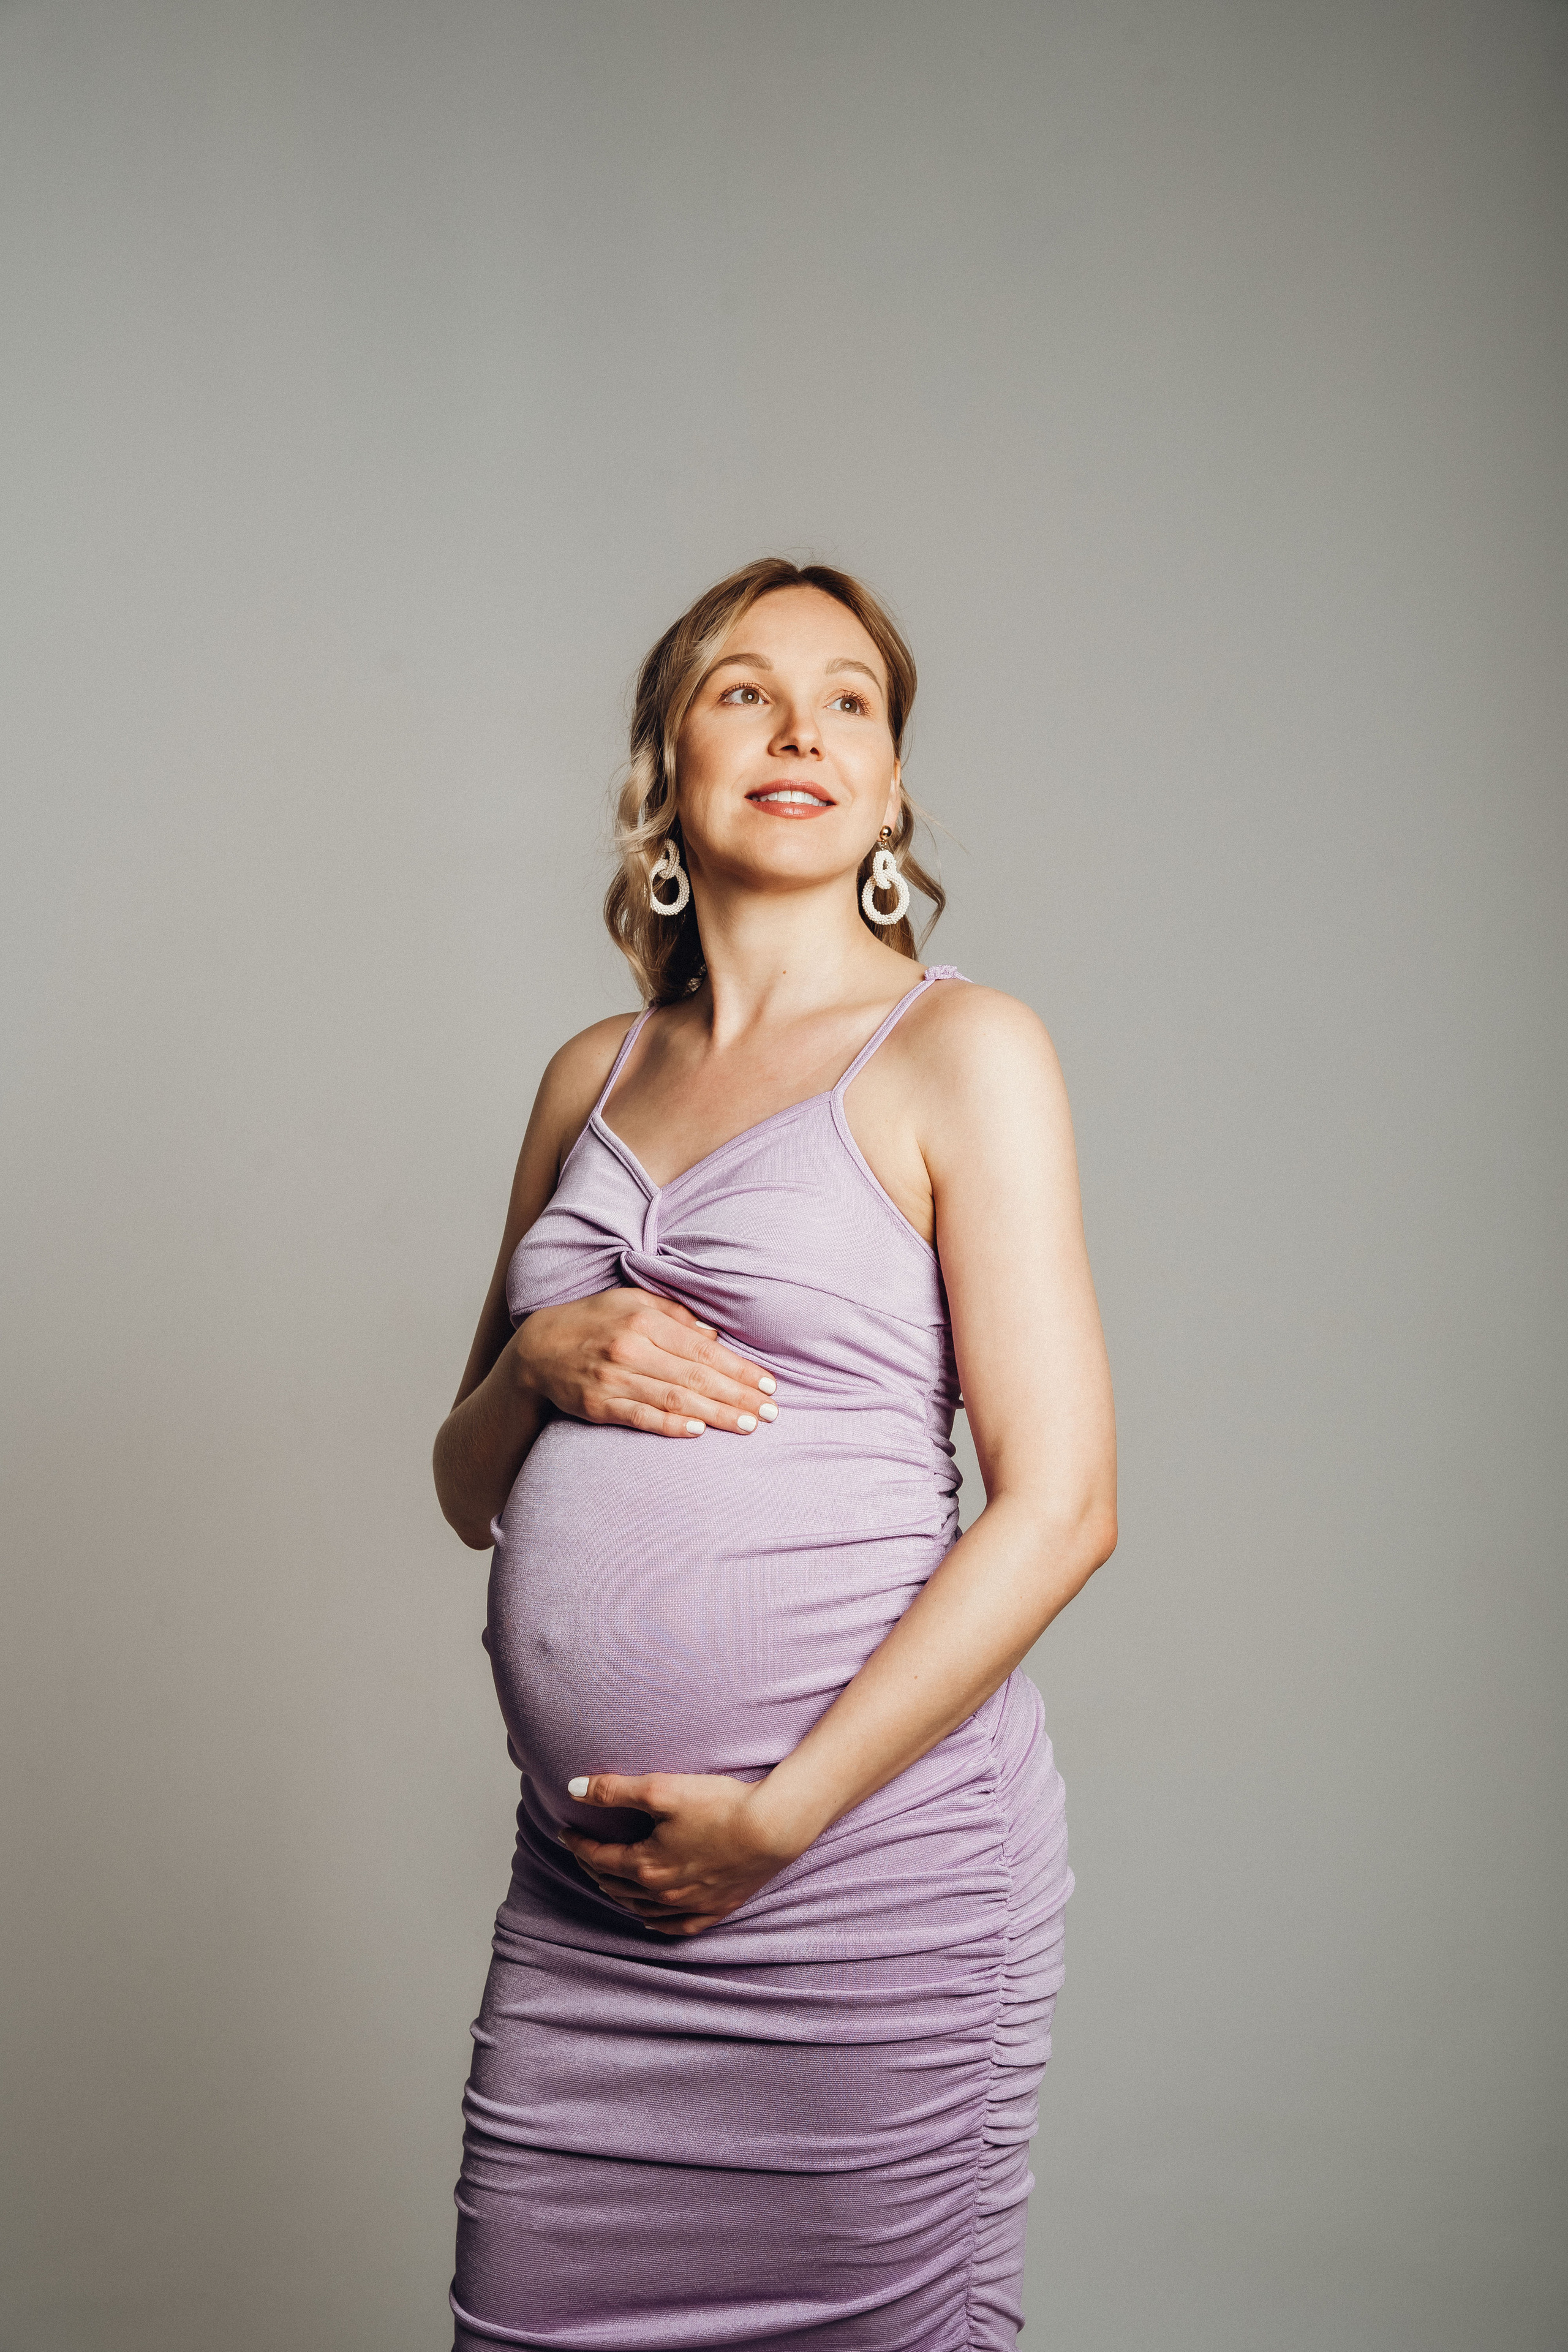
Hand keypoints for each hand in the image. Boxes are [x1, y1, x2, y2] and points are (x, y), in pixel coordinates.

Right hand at [512, 1288, 776, 1437]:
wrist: (537, 1349)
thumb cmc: (593, 1321)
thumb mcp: (631, 1301)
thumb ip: (675, 1315)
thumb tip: (715, 1337)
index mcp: (643, 1319)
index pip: (703, 1349)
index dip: (739, 1368)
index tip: (768, 1383)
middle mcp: (630, 1348)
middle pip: (695, 1377)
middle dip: (738, 1396)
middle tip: (771, 1412)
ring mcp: (612, 1379)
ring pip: (673, 1400)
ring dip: (715, 1414)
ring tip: (748, 1424)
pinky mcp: (598, 1406)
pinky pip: (640, 1417)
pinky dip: (669, 1426)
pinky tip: (698, 1432)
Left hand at [558, 1772, 805, 1935]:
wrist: (773, 1827)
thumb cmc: (719, 1805)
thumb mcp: (661, 1789)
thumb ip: (614, 1790)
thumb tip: (572, 1790)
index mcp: (646, 1865)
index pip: (600, 1858)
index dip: (579, 1844)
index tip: (566, 1831)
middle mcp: (664, 1893)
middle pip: (618, 1885)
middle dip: (595, 1867)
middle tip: (584, 1852)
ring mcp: (692, 1904)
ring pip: (643, 1908)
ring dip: (620, 1894)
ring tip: (609, 1880)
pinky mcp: (718, 1907)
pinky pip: (679, 1926)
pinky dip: (658, 1923)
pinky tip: (650, 1919)